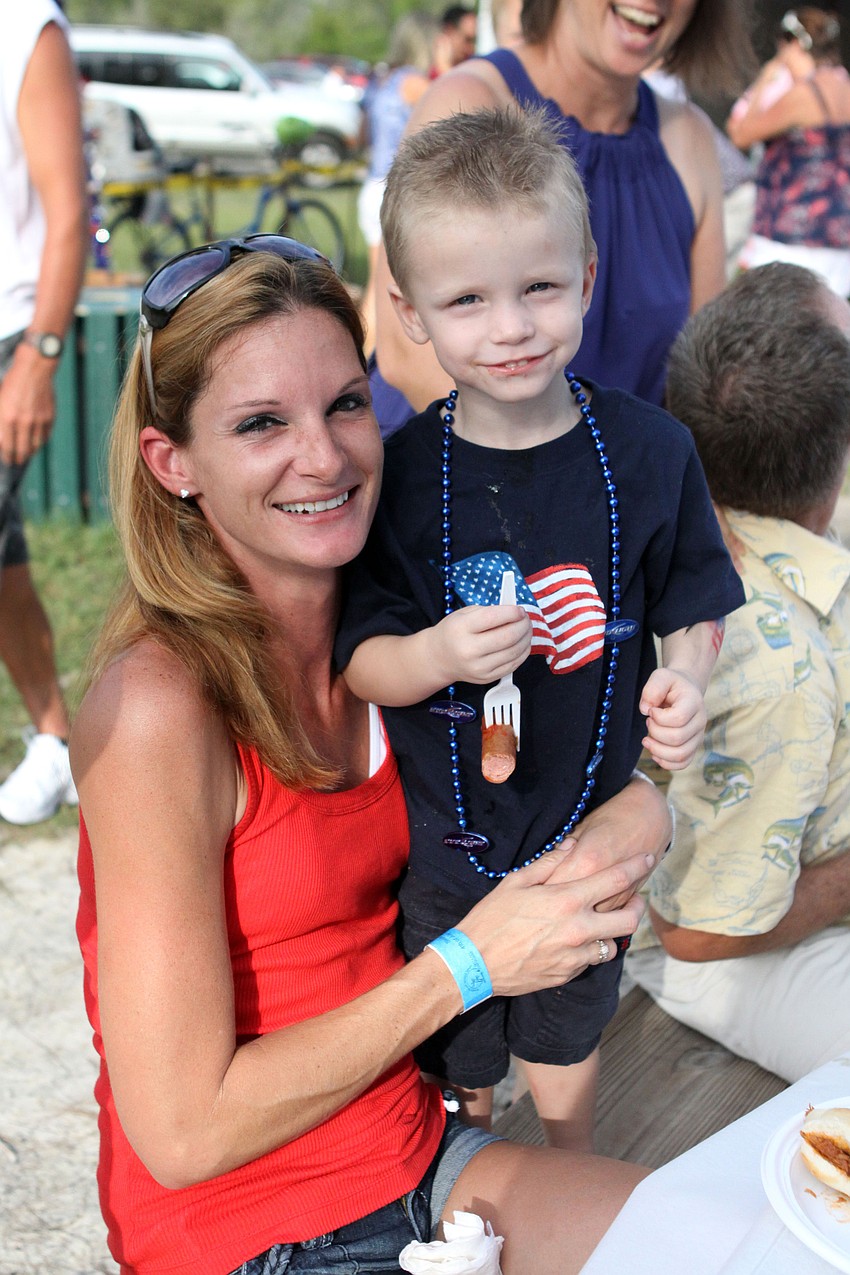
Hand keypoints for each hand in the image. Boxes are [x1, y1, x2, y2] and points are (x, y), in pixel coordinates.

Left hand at [0, 346, 55, 463]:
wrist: (34, 367)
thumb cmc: (13, 381)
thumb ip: (1, 420)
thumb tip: (3, 436)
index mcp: (7, 417)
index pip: (6, 445)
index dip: (6, 455)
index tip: (7, 460)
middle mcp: (23, 422)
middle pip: (21, 449)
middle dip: (18, 458)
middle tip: (16, 461)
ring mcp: (38, 420)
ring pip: (34, 445)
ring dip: (30, 452)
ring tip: (26, 454)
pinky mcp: (49, 417)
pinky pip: (45, 435)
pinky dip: (40, 441)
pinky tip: (36, 442)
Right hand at [428, 603, 531, 684]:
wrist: (439, 658)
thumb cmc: (453, 633)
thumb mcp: (464, 614)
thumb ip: (489, 611)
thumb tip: (515, 613)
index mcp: (461, 628)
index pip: (493, 618)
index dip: (512, 612)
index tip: (520, 610)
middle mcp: (469, 650)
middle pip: (508, 636)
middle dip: (523, 625)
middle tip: (526, 619)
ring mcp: (478, 667)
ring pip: (514, 651)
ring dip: (526, 638)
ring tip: (526, 630)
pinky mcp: (487, 677)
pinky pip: (513, 665)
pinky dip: (522, 652)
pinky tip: (522, 644)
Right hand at [457, 843, 650, 995]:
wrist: (475, 964)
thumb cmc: (491, 918)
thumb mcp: (515, 882)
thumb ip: (548, 864)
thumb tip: (571, 845)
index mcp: (566, 900)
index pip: (615, 880)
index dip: (636, 866)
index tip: (648, 858)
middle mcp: (578, 929)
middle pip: (629, 919)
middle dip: (638, 906)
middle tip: (634, 898)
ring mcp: (575, 955)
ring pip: (613, 944)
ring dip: (612, 932)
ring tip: (602, 924)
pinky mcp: (568, 973)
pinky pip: (591, 960)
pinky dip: (590, 949)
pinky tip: (577, 941)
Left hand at [640, 668, 705, 770]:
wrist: (685, 690)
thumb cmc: (671, 684)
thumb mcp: (660, 676)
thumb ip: (652, 689)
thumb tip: (645, 710)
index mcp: (694, 702)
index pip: (678, 718)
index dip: (659, 718)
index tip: (651, 710)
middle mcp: (700, 721)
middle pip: (677, 738)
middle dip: (655, 732)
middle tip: (648, 722)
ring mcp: (698, 736)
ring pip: (680, 755)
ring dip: (658, 750)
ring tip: (646, 740)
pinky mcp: (692, 747)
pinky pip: (683, 763)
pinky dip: (666, 763)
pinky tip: (654, 752)